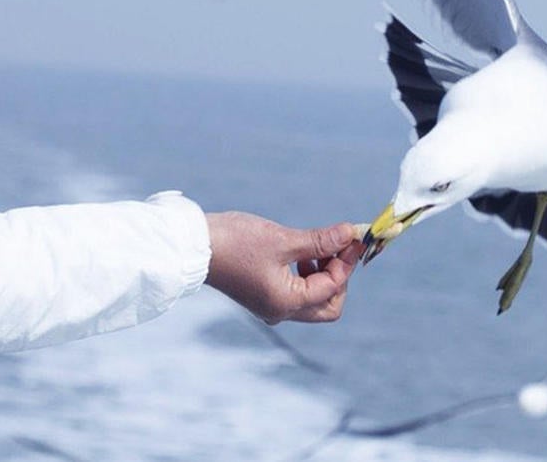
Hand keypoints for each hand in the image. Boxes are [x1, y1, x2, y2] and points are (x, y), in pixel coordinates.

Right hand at [203, 212, 364, 323]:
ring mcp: (270, 306)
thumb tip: (350, 234)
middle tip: (336, 248)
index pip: (332, 287)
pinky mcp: (262, 295)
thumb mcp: (283, 240)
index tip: (353, 236)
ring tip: (315, 246)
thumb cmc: (235, 242)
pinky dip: (306, 274)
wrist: (192, 246)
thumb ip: (320, 241)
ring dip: (322, 273)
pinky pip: (296, 291)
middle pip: (328, 306)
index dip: (347, 261)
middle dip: (338, 277)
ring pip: (313, 299)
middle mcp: (280, 311)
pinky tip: (299, 252)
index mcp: (286, 303)